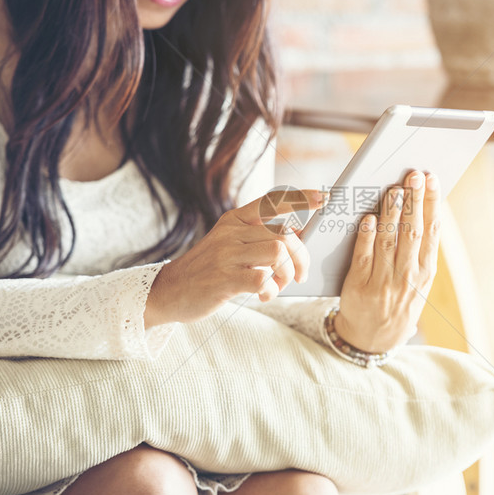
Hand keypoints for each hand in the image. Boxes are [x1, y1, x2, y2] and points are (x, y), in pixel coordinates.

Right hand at [145, 188, 326, 326]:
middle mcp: (232, 232)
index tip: (324, 198)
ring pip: (278, 253)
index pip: (272, 201)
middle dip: (302, 257)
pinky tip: (264, 296)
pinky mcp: (225, 279)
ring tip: (279, 285)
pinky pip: (263, 279)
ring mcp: (227, 255)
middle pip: (285, 234)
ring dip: (288, 274)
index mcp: (235, 220)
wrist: (169, 290)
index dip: (301, 198)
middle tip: (300, 275)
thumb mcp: (229, 243)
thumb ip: (258, 237)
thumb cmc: (208, 269)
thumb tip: (299, 235)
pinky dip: (272, 291)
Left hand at [336, 170, 440, 352]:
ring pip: (389, 241)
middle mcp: (408, 276)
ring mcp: (384, 283)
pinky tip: (370, 218)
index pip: (432, 231)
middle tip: (414, 174)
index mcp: (425, 272)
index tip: (433, 179)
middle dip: (414, 200)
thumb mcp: (418, 281)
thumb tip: (421, 208)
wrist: (373, 339)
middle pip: (412, 232)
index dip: (432, 203)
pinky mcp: (359, 287)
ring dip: (392, 213)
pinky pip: (364, 258)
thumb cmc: (397, 300)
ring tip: (394, 189)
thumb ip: (420, 250)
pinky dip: (367, 237)